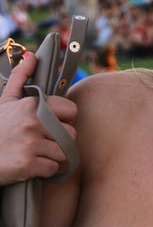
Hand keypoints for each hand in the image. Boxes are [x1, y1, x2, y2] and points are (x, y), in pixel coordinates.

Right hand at [0, 52, 77, 184]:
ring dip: (52, 157)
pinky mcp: (27, 165)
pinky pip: (53, 169)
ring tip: (35, 154)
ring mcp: (30, 144)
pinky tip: (30, 166)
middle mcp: (33, 122)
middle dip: (59, 141)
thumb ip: (21, 78)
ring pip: (64, 153)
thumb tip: (32, 55)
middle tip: (41, 143)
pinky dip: (44, 171)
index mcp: (32, 105)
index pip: (71, 111)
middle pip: (70, 134)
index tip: (50, 125)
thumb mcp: (6, 101)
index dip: (63, 120)